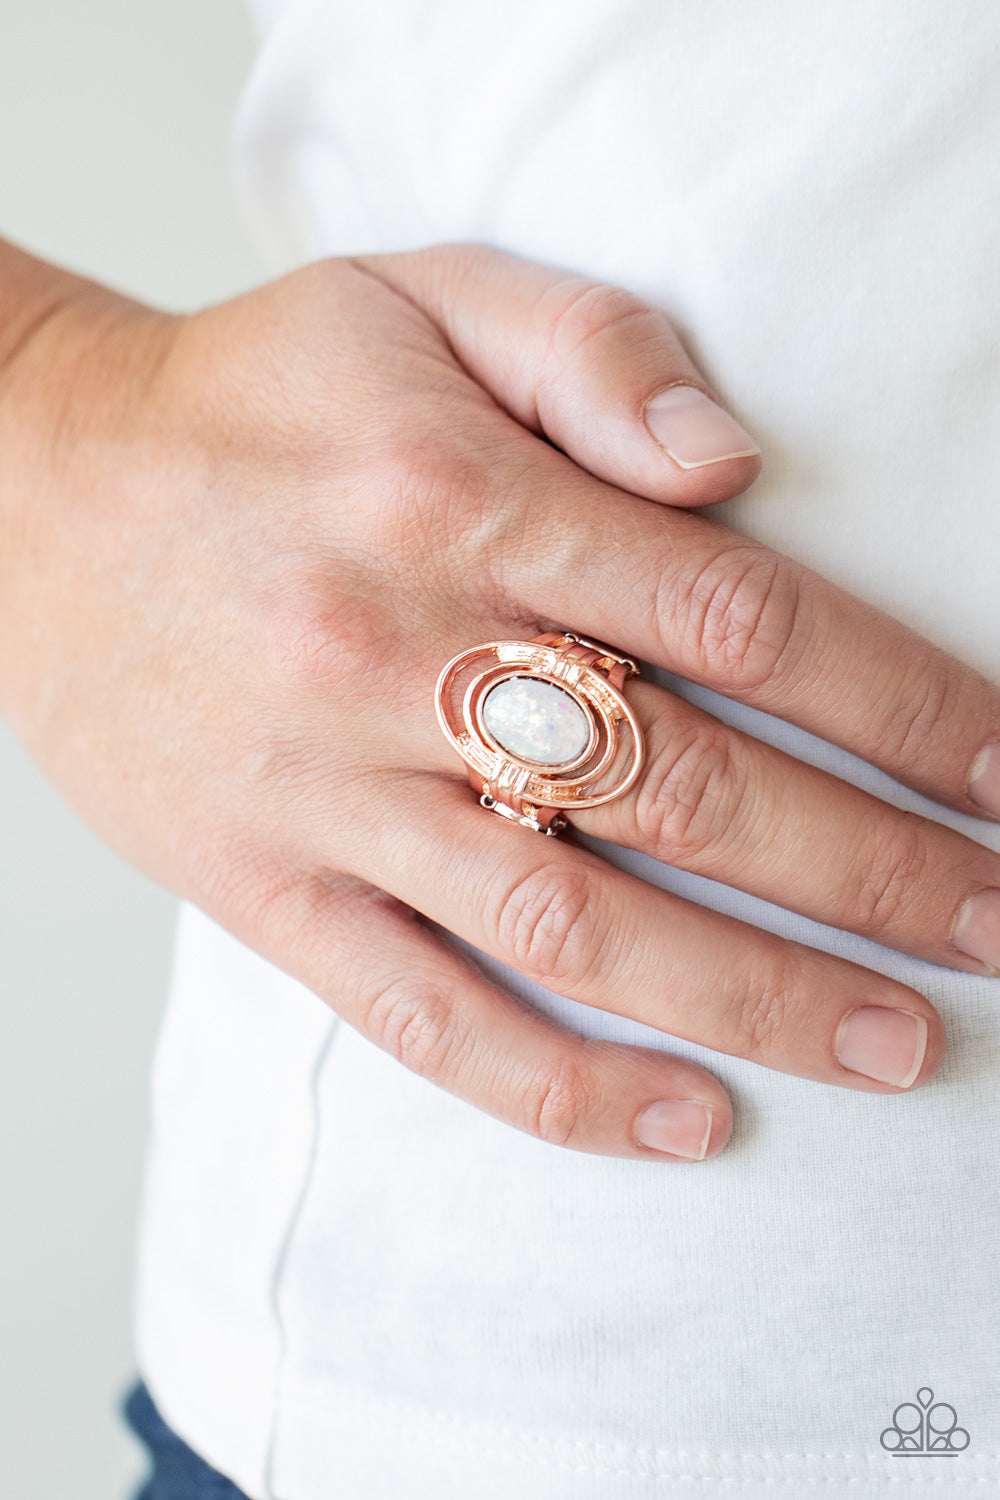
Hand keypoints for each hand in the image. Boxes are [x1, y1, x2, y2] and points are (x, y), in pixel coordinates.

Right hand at [2, 241, 998, 1163]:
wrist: (28, 495)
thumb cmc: (251, 399)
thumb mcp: (417, 298)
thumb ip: (591, 352)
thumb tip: (733, 463)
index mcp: (461, 500)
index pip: (739, 616)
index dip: (899, 700)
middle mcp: (403, 654)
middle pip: (687, 786)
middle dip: (873, 869)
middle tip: (997, 927)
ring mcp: (330, 791)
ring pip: (575, 925)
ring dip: (755, 996)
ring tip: (899, 1045)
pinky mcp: (263, 886)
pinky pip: (420, 1013)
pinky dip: (559, 1087)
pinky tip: (686, 1121)